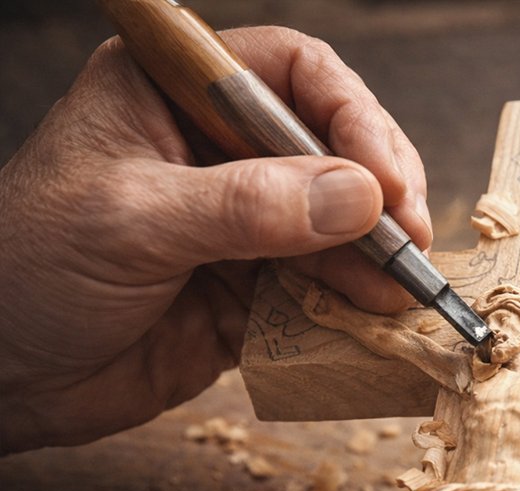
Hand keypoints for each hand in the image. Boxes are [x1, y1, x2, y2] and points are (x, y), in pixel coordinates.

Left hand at [0, 27, 430, 453]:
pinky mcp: (252, 289)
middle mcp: (217, 151)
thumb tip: (358, 195)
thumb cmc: (26, 273)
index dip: (351, 115)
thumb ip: (246, 206)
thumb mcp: (131, 221)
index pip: (292, 73)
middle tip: (406, 236)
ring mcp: (240, 223)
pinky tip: (373, 314)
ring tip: (398, 287)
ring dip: (375, 254)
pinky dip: (353, 301)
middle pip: (334, 145)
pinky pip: (322, 286)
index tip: (383, 178)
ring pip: (339, 222)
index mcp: (173, 96)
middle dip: (379, 190)